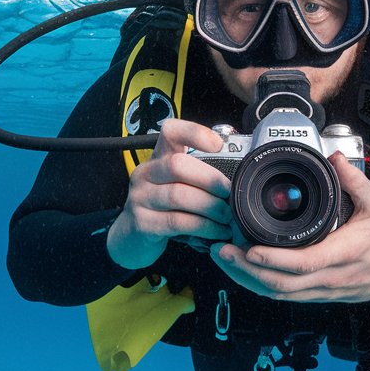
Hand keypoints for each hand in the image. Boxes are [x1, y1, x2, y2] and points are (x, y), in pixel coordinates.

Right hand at [107, 119, 233, 269]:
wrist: (132, 239)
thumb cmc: (162, 209)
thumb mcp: (176, 186)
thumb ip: (198, 176)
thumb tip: (237, 177)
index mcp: (158, 158)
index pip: (171, 132)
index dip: (195, 133)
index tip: (219, 145)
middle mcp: (146, 173)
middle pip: (177, 165)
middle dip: (210, 179)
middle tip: (228, 192)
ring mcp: (140, 198)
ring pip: (179, 195)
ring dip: (210, 207)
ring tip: (226, 216)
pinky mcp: (142, 223)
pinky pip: (177, 222)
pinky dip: (204, 227)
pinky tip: (216, 231)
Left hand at [208, 151, 369, 302]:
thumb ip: (354, 179)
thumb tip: (333, 158)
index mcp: (345, 253)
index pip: (305, 262)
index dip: (274, 259)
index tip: (249, 248)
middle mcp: (332, 276)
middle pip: (283, 283)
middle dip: (247, 270)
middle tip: (222, 250)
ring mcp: (324, 290)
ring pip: (280, 293)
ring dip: (248, 280)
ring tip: (224, 260)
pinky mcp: (319, 295)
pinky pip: (286, 296)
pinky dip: (261, 287)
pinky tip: (244, 274)